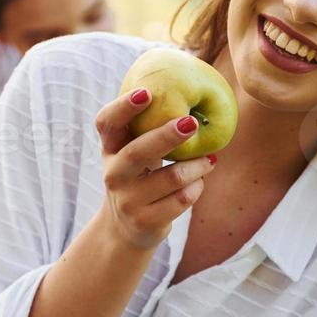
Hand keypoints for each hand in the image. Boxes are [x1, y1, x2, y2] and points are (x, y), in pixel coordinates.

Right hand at [94, 87, 218, 249]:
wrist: (126, 228)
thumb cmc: (138, 176)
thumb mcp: (132, 152)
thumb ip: (148, 127)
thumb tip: (190, 87)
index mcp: (110, 149)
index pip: (107, 123)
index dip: (123, 107)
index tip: (146, 92)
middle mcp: (113, 174)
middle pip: (138, 152)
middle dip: (167, 136)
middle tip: (191, 122)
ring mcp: (127, 200)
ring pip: (171, 178)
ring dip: (197, 166)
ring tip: (209, 159)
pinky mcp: (145, 221)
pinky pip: (182, 200)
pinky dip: (197, 188)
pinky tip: (199, 182)